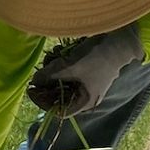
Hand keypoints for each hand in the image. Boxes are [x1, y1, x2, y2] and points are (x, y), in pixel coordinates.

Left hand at [28, 25, 142, 116]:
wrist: (119, 39)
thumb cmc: (97, 57)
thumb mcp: (71, 67)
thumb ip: (50, 75)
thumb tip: (33, 81)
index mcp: (85, 101)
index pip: (59, 111)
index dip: (42, 102)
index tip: (31, 90)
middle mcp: (85, 94)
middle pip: (58, 94)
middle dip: (47, 81)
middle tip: (40, 70)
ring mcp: (85, 80)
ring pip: (61, 79)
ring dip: (53, 68)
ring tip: (52, 55)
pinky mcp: (84, 68)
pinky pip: (67, 69)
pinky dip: (60, 61)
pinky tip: (58, 51)